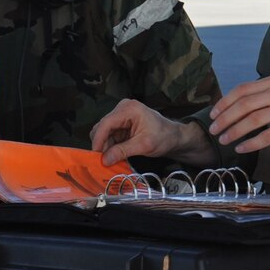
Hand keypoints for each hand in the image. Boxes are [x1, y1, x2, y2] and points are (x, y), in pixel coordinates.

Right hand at [90, 99, 213, 166]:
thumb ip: (123, 151)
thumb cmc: (164, 137)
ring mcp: (121, 115)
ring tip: (110, 160)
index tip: (95, 156)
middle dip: (102, 145)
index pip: (106, 123)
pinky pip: (110, 135)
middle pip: (102, 127)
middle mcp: (122, 108)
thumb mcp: (144, 145)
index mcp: (129, 109)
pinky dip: (110, 146)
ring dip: (106, 147)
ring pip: (104, 132)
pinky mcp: (121, 123)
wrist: (174, 137)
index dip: (99, 140)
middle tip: (103, 161)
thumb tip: (105, 160)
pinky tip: (114, 155)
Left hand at [209, 76, 269, 154]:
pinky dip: (252, 143)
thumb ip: (267, 90)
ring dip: (235, 131)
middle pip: (244, 105)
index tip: (214, 113)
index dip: (225, 102)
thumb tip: (243, 102)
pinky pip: (268, 136)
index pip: (242, 89)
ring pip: (253, 120)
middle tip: (214, 129)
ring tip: (224, 140)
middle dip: (225, 118)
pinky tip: (242, 148)